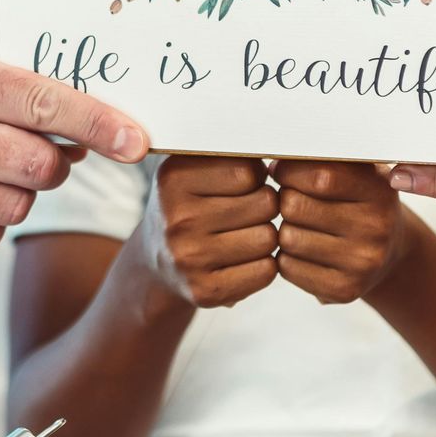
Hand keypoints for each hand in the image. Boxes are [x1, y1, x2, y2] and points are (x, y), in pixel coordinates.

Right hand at [139, 154, 278, 308]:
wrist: (155, 261)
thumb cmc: (188, 205)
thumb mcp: (192, 168)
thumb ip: (228, 150)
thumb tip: (280, 144)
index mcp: (173, 179)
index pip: (249, 170)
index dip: (255, 176)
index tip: (243, 182)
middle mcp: (176, 219)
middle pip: (265, 203)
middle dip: (265, 204)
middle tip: (248, 209)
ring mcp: (188, 259)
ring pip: (269, 238)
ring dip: (267, 234)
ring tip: (246, 232)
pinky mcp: (204, 292)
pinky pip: (266, 272)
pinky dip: (264, 264)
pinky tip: (245, 258)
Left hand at [275, 160, 407, 303]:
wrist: (390, 253)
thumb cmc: (361, 202)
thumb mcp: (358, 173)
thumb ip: (326, 158)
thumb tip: (276, 154)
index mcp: (379, 190)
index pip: (319, 175)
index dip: (289, 171)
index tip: (282, 170)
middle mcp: (376, 228)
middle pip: (295, 206)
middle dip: (285, 200)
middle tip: (291, 200)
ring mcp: (362, 263)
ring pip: (288, 238)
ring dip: (283, 230)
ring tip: (298, 226)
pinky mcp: (345, 290)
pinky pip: (288, 268)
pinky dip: (285, 257)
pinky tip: (302, 251)